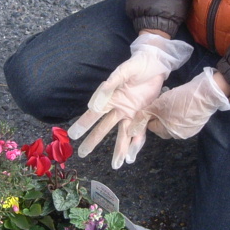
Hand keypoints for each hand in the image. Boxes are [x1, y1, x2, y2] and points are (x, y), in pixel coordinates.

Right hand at [68, 33, 191, 167]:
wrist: (157, 64)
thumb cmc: (138, 65)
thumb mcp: (124, 71)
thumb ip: (112, 84)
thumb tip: (98, 98)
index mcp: (110, 97)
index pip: (93, 113)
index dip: (83, 124)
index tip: (72, 135)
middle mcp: (118, 108)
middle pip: (104, 128)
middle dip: (93, 141)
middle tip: (82, 154)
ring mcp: (131, 114)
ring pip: (122, 134)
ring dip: (118, 149)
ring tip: (115, 165)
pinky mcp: (144, 115)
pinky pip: (139, 132)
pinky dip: (136, 144)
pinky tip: (132, 157)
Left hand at [145, 68, 229, 140]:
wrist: (206, 95)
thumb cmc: (180, 99)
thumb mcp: (160, 103)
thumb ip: (147, 112)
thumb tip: (138, 120)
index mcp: (167, 132)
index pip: (151, 126)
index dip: (151, 115)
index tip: (154, 106)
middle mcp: (177, 135)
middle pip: (162, 127)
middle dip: (161, 116)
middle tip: (164, 104)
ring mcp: (188, 132)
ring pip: (173, 124)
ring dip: (171, 116)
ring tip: (175, 103)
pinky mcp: (197, 126)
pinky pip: (184, 122)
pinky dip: (182, 116)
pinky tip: (184, 106)